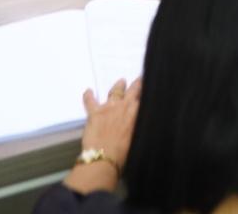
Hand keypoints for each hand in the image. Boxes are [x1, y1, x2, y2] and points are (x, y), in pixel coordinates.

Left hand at [67, 77, 140, 193]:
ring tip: (121, 82)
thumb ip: (141, 125)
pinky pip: (90, 101)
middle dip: (137, 84)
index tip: (149, 91)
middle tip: (139, 79)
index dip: (146, 94)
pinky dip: (88, 95)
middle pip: (132, 90)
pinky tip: (88, 91)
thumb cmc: (124, 152)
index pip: (144, 98)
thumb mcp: (139, 138)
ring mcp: (108, 107)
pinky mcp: (94, 112)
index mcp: (136, 113)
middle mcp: (124, 106)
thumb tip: (144, 120)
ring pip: (114, 91)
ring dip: (118, 86)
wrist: (103, 157)